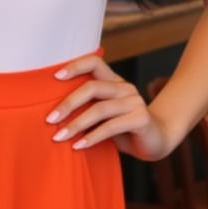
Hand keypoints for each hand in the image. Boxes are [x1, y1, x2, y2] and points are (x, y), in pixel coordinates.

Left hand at [46, 53, 167, 158]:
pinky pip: (111, 126)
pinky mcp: (141, 118)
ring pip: (100, 109)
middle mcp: (124, 87)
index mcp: (114, 81)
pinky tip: (79, 146)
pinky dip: (92, 137)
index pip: (94, 62)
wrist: (157, 141)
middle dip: (68, 103)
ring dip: (76, 124)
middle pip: (92, 87)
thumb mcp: (102, 116)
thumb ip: (86, 108)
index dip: (75, 66)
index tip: (55, 77)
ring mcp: (135, 102)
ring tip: (59, 137)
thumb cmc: (123, 129)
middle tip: (50, 119)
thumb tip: (52, 114)